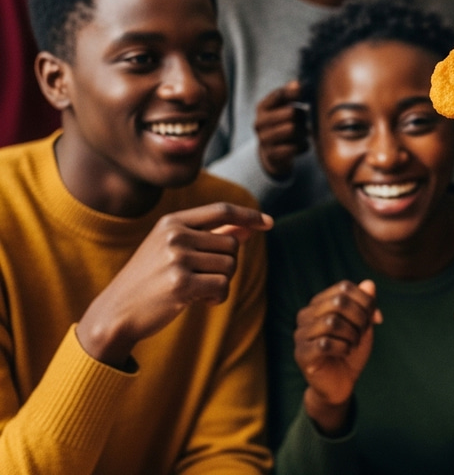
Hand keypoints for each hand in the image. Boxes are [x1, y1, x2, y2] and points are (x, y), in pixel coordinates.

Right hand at [77, 203, 272, 366]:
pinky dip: (219, 297)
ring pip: (230, 265)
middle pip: (231, 244)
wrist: (115, 313)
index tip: (269, 222)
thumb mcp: (174, 250)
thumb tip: (247, 228)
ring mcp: (176, 258)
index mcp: (172, 221)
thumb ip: (210, 237)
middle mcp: (174, 235)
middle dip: (228, 264)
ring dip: (223, 282)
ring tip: (200, 290)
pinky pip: (223, 286)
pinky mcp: (180, 284)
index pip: (221, 210)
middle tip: (206, 278)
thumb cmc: (149, 280)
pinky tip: (201, 301)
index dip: (248, 215)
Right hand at [255, 80, 309, 179]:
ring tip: (305, 131)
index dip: (295, 93)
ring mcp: (264, 140)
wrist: (272, 153)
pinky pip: (295, 147)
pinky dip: (303, 145)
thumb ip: (291, 93)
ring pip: (292, 129)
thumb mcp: (283, 106)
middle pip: (290, 113)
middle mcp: (259, 123)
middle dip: (302, 115)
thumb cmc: (282, 123)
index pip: (279, 94)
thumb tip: (298, 84)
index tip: (304, 93)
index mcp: (262, 107)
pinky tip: (302, 144)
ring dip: (303, 131)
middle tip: (305, 119)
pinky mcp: (272, 155)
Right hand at [295, 280, 382, 434]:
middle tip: (362, 333)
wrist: (340, 384)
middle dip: (359, 318)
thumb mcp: (363, 324)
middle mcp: (306, 314)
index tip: (374, 317)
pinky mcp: (302, 354)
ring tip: (354, 343)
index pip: (344, 287)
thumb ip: (366, 303)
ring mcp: (301, 334)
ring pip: (332, 322)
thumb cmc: (350, 349)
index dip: (365, 300)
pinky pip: (325, 344)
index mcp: (319, 302)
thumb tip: (369, 284)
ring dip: (352, 335)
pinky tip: (345, 353)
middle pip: (339, 302)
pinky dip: (343, 348)